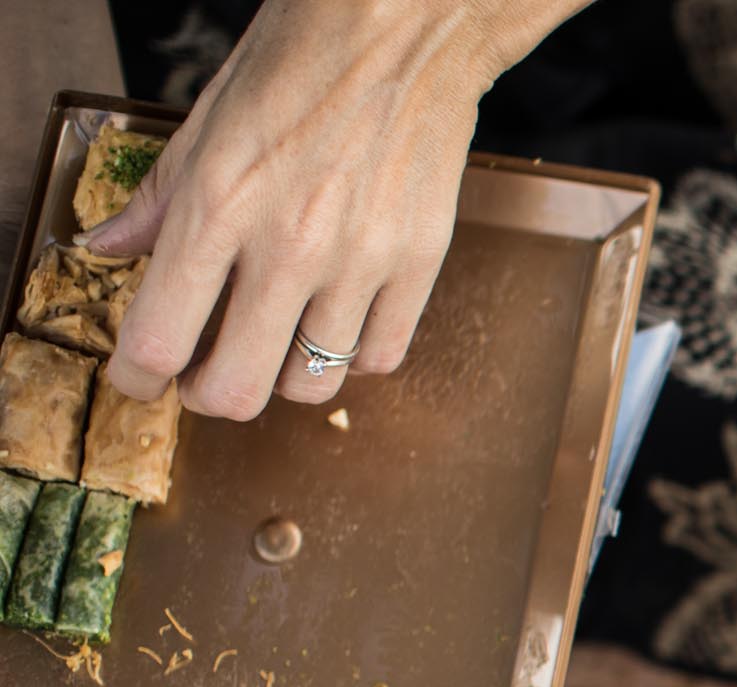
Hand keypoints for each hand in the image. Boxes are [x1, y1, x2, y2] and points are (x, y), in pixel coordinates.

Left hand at [84, 0, 583, 417]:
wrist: (404, 29)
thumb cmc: (301, 58)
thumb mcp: (206, 118)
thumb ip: (159, 197)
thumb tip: (112, 249)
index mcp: (219, 205)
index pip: (158, 339)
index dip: (136, 378)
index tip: (138, 378)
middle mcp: (290, 246)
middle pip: (234, 389)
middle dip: (206, 395)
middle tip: (203, 377)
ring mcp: (361, 262)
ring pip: (309, 385)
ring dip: (280, 374)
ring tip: (274, 341)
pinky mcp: (418, 265)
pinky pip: (379, 356)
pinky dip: (350, 356)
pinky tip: (335, 322)